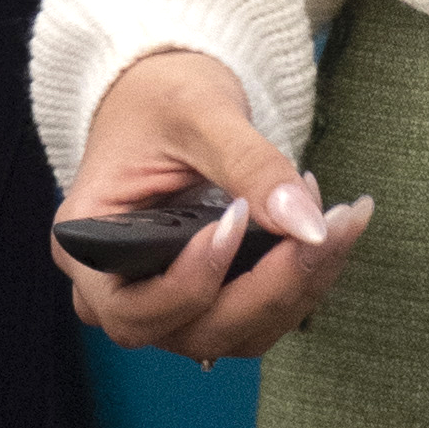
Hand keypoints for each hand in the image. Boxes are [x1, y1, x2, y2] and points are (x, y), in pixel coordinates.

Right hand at [53, 45, 372, 362]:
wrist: (167, 95)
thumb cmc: (161, 95)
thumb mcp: (200, 112)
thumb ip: (250, 165)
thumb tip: (308, 224)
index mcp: (86, 247)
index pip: (133, 308)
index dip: (192, 282)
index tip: (240, 220)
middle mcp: (116, 290)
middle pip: (193, 332)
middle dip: (269, 288)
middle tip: (328, 227)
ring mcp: (162, 302)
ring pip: (234, 332)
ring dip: (297, 288)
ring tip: (342, 221)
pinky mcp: (205, 298)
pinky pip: (254, 314)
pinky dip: (300, 281)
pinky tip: (333, 230)